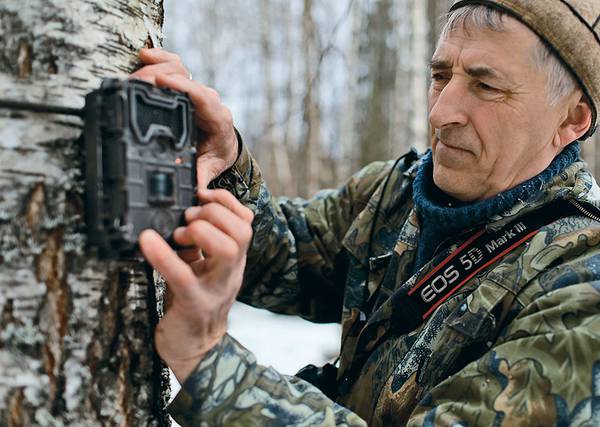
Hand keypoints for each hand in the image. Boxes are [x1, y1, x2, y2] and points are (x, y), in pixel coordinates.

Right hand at [131, 48, 238, 188]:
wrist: (223, 145)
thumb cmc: (216, 155)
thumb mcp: (209, 169)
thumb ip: (200, 178)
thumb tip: (195, 194)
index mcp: (217, 119)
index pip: (202, 97)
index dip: (183, 87)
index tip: (162, 82)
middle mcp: (208, 100)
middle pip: (187, 79)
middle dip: (161, 77)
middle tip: (136, 84)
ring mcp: (197, 91)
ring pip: (181, 69)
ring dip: (158, 66)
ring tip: (137, 69)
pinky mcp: (186, 86)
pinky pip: (175, 66)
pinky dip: (161, 59)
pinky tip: (145, 56)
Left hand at [139, 189, 253, 382]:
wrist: (196, 350)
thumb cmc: (194, 303)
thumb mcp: (200, 268)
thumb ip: (197, 244)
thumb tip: (180, 215)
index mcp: (233, 260)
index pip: (246, 221)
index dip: (226, 201)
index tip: (201, 195)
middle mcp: (231, 271)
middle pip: (242, 231)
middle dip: (213, 213)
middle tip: (187, 220)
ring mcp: (216, 288)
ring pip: (228, 249)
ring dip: (200, 231)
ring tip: (178, 235)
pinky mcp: (195, 305)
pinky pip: (184, 276)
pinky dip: (164, 255)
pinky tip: (147, 241)